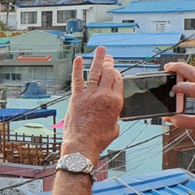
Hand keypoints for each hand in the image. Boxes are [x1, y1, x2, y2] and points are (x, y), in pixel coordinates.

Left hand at [61, 47, 122, 161]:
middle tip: (108, 56)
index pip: (118, 81)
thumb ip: (114, 116)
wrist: (82, 144)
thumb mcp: (114, 127)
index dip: (117, 73)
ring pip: (95, 72)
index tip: (115, 69)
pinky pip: (77, 79)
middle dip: (109, 63)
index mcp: (115, 102)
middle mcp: (103, 95)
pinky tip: (78, 59)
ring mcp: (89, 95)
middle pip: (108, 73)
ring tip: (100, 50)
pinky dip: (77, 68)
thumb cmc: (98, 139)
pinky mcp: (76, 97)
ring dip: (98, 59)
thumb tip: (112, 114)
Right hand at [163, 61, 194, 141]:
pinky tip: (185, 72)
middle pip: (194, 73)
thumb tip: (170, 118)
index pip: (194, 88)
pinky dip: (192, 71)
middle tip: (167, 67)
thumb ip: (184, 122)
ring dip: (185, 67)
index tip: (172, 89)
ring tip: (173, 67)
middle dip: (179, 68)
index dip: (181, 87)